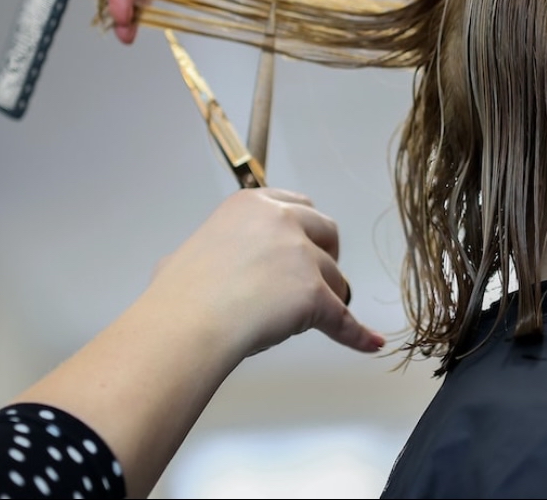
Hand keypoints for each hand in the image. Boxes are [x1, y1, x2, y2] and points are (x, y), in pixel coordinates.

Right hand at [150, 187, 384, 357]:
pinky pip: (343, 318)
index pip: (297, 204)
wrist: (185, 323)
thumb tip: (191, 263)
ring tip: (307, 320)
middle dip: (326, 253)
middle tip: (315, 277)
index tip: (306, 243)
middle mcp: (281, 220)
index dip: (305, 228)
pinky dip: (355, 333)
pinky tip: (369, 342)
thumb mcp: (186, 253)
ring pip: (335, 277)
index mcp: (251, 205)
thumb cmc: (178, 295)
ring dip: (328, 297)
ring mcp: (301, 256)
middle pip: (326, 231)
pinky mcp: (314, 294)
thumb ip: (207, 250)